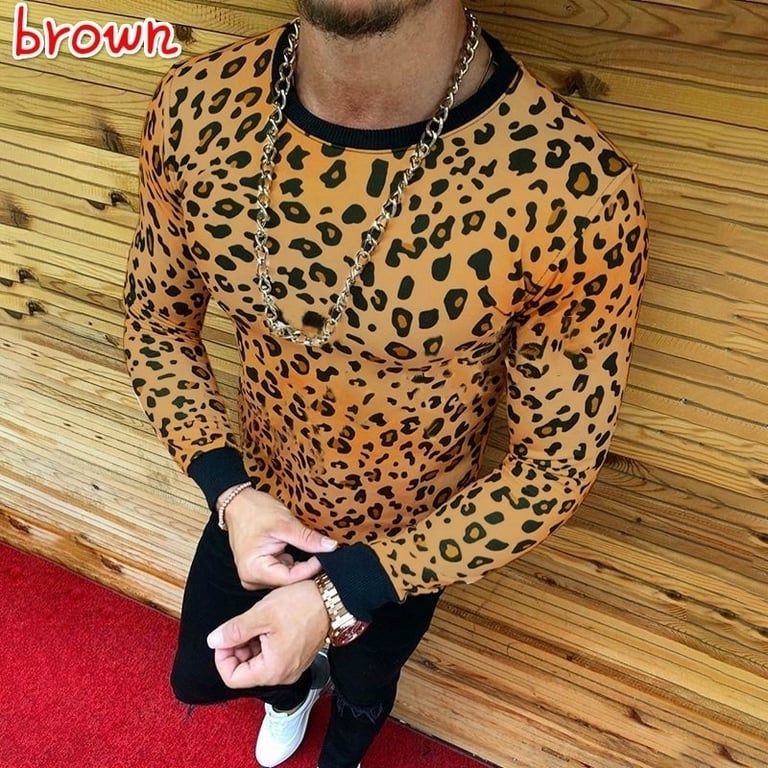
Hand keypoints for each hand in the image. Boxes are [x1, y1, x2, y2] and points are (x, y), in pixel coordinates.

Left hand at [206, 580, 329, 687]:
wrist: (332, 598)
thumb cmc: (301, 605)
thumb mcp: (262, 614)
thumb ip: (235, 630)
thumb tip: (213, 641)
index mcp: (272, 670)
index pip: (232, 678)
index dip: (222, 657)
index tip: (224, 637)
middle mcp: (283, 675)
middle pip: (245, 671)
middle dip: (236, 649)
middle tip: (239, 625)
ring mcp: (291, 667)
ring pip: (258, 663)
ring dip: (249, 644)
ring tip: (255, 621)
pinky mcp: (297, 657)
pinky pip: (272, 657)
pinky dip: (263, 643)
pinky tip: (266, 624)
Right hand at [224, 488, 336, 588]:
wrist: (238, 503)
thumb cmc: (254, 511)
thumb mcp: (284, 523)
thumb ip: (307, 538)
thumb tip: (330, 547)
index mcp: (253, 570)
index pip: (290, 579)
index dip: (311, 569)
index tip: (325, 556)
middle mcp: (252, 578)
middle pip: (288, 581)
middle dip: (306, 568)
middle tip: (323, 554)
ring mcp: (255, 575)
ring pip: (287, 578)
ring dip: (300, 566)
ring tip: (310, 551)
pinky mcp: (261, 570)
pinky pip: (283, 571)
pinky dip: (293, 563)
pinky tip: (297, 552)